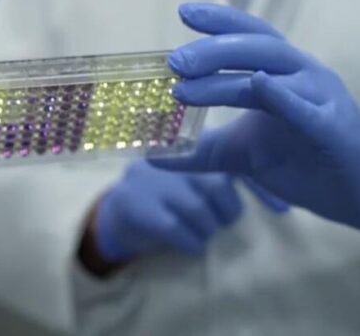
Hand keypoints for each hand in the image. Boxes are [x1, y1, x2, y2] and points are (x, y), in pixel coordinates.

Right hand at [93, 160, 284, 262]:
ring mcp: (146, 179)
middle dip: (227, 212)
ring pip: (197, 208)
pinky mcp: (133, 204)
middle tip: (219, 222)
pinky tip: (190, 246)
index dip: (258, 185)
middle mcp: (164, 156)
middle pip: (215, 185)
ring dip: (207, 230)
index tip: (282, 210)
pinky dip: (190, 242)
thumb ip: (225, 180)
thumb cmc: (161, 200)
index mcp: (182, 145)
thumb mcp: (192, 181)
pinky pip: (175, 228)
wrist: (109, 218)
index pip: (228, 157)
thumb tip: (283, 203)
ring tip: (201, 234)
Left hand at [152, 3, 359, 227]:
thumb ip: (198, 150)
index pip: (249, 34)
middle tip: (173, 62)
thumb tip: (151, 155)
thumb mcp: (239, 153)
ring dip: (225, 78)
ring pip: (271, 75)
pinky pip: (306, 109)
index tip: (183, 11)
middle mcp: (302, 75)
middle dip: (211, 50)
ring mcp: (319, 99)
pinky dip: (283, 95)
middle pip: (257, 47)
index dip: (219, 20)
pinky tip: (260, 84)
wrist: (353, 196)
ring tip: (185, 85)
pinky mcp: (330, 129)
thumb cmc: (301, 161)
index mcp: (282, 72)